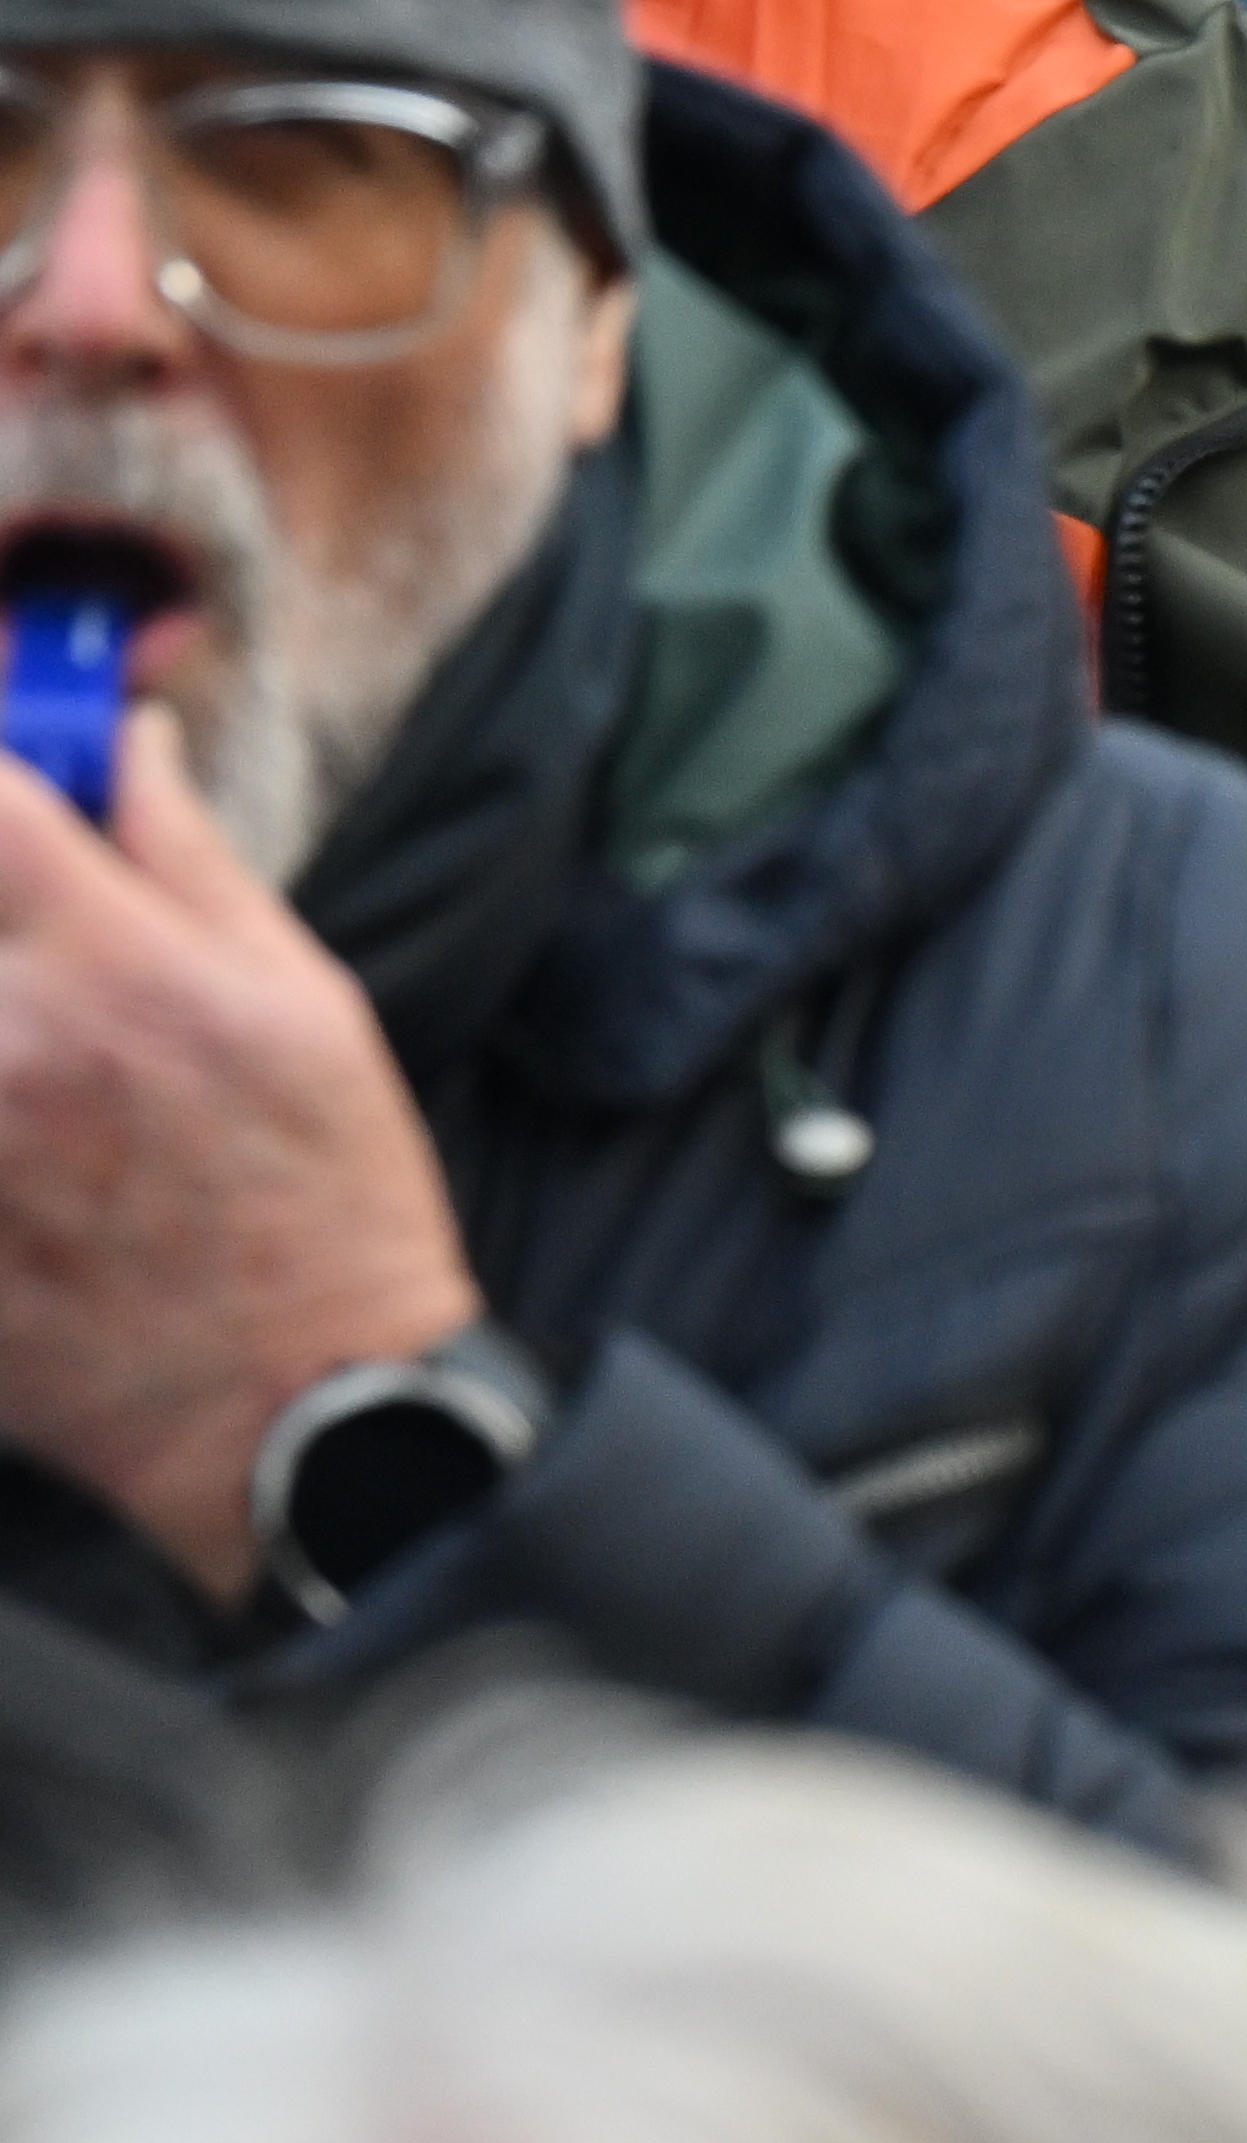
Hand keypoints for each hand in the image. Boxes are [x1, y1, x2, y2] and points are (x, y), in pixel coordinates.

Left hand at [0, 705, 485, 1600]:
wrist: (287, 1402)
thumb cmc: (320, 1187)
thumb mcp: (300, 995)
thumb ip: (188, 857)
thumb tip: (125, 740)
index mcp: (115, 966)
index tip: (7, 765)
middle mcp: (6, 1043)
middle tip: (23, 916)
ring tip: (33, 1024)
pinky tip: (20, 1125)